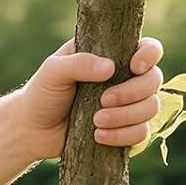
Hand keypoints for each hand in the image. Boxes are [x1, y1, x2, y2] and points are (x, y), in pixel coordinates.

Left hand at [17, 36, 164, 159]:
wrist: (31, 129)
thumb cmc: (42, 93)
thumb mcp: (53, 71)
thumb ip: (78, 63)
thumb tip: (109, 68)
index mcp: (112, 56)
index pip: (147, 48)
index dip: (149, 56)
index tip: (134, 67)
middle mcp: (125, 79)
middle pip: (154, 80)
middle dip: (132, 93)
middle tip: (103, 100)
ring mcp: (128, 106)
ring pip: (151, 108)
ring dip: (127, 117)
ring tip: (96, 122)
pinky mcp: (125, 130)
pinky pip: (142, 133)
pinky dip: (124, 136)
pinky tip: (99, 136)